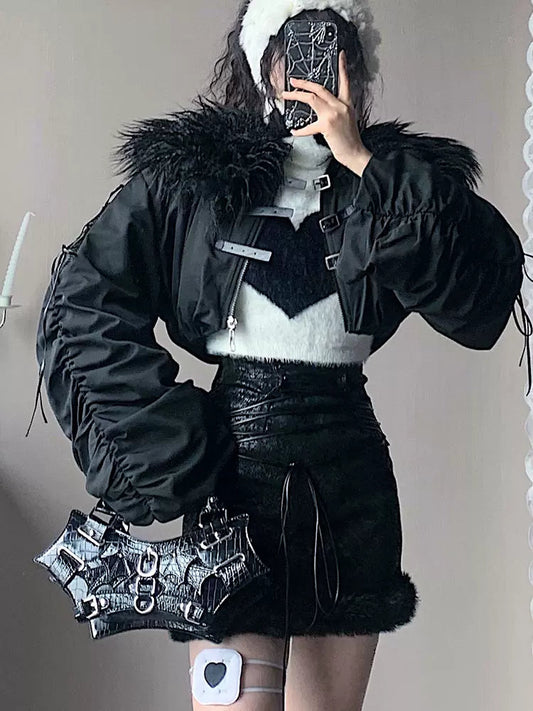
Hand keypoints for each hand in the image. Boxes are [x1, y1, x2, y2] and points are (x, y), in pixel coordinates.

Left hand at [281, 49, 372, 175]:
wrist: (355, 153)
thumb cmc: (350, 139)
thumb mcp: (348, 119)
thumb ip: (337, 110)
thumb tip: (322, 108)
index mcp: (347, 103)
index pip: (345, 81)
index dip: (342, 67)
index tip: (340, 55)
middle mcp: (340, 106)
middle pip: (320, 88)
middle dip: (305, 82)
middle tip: (294, 80)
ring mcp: (333, 114)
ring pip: (312, 99)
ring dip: (297, 96)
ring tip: (287, 95)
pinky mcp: (327, 125)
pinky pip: (309, 126)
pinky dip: (300, 130)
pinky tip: (294, 131)